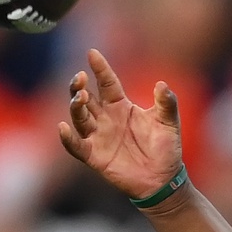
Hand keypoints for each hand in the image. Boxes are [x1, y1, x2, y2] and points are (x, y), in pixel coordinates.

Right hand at [57, 49, 183, 200]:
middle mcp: (105, 118)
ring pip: (79, 117)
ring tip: (80, 97)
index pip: (107, 83)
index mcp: (121, 106)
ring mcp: (98, 136)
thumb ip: (167, 103)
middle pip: (86, 98)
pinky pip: (76, 146)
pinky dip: (67, 138)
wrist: (164, 179)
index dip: (100, 68)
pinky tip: (62, 127)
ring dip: (76, 106)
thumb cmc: (166, 148)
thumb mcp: (169, 123)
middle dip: (79, 86)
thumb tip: (162, 84)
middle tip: (81, 77)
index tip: (92, 53)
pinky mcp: (94, 156)